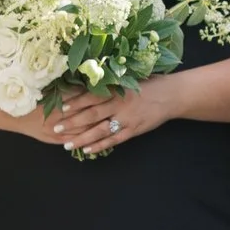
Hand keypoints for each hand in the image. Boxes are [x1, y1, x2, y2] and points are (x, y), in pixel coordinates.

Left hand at [47, 84, 174, 154]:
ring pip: (101, 130)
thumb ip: (112, 84)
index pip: (93, 97)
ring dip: (83, 138)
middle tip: (56, 128)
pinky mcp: (135, 130)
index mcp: (119, 89)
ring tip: (67, 145)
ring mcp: (128, 119)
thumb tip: (89, 85)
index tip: (60, 108)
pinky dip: (101, 145)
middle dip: (73, 122)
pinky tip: (88, 150)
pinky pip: (115, 140)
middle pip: (93, 115)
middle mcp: (121, 104)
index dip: (76, 103)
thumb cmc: (150, 84)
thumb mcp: (131, 79)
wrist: (173, 95)